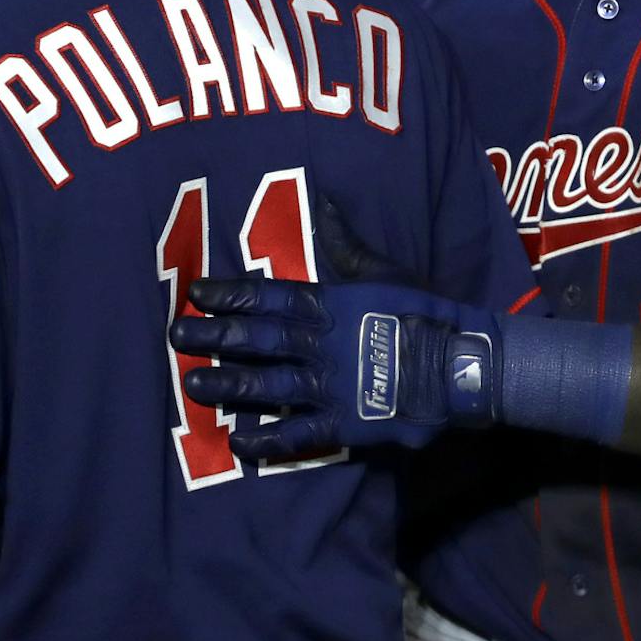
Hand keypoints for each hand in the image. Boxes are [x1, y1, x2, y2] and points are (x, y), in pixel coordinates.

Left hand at [169, 194, 498, 458]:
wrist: (465, 366)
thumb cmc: (427, 312)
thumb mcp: (386, 271)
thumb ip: (346, 243)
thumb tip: (322, 200)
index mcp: (335, 305)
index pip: (274, 296)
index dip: (233, 294)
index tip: (196, 291)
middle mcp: (326, 344)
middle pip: (261, 339)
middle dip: (216, 336)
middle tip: (176, 334)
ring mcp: (334, 386)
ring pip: (270, 385)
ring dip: (229, 385)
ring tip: (192, 384)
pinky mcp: (346, 423)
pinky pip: (298, 434)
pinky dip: (267, 439)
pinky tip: (237, 441)